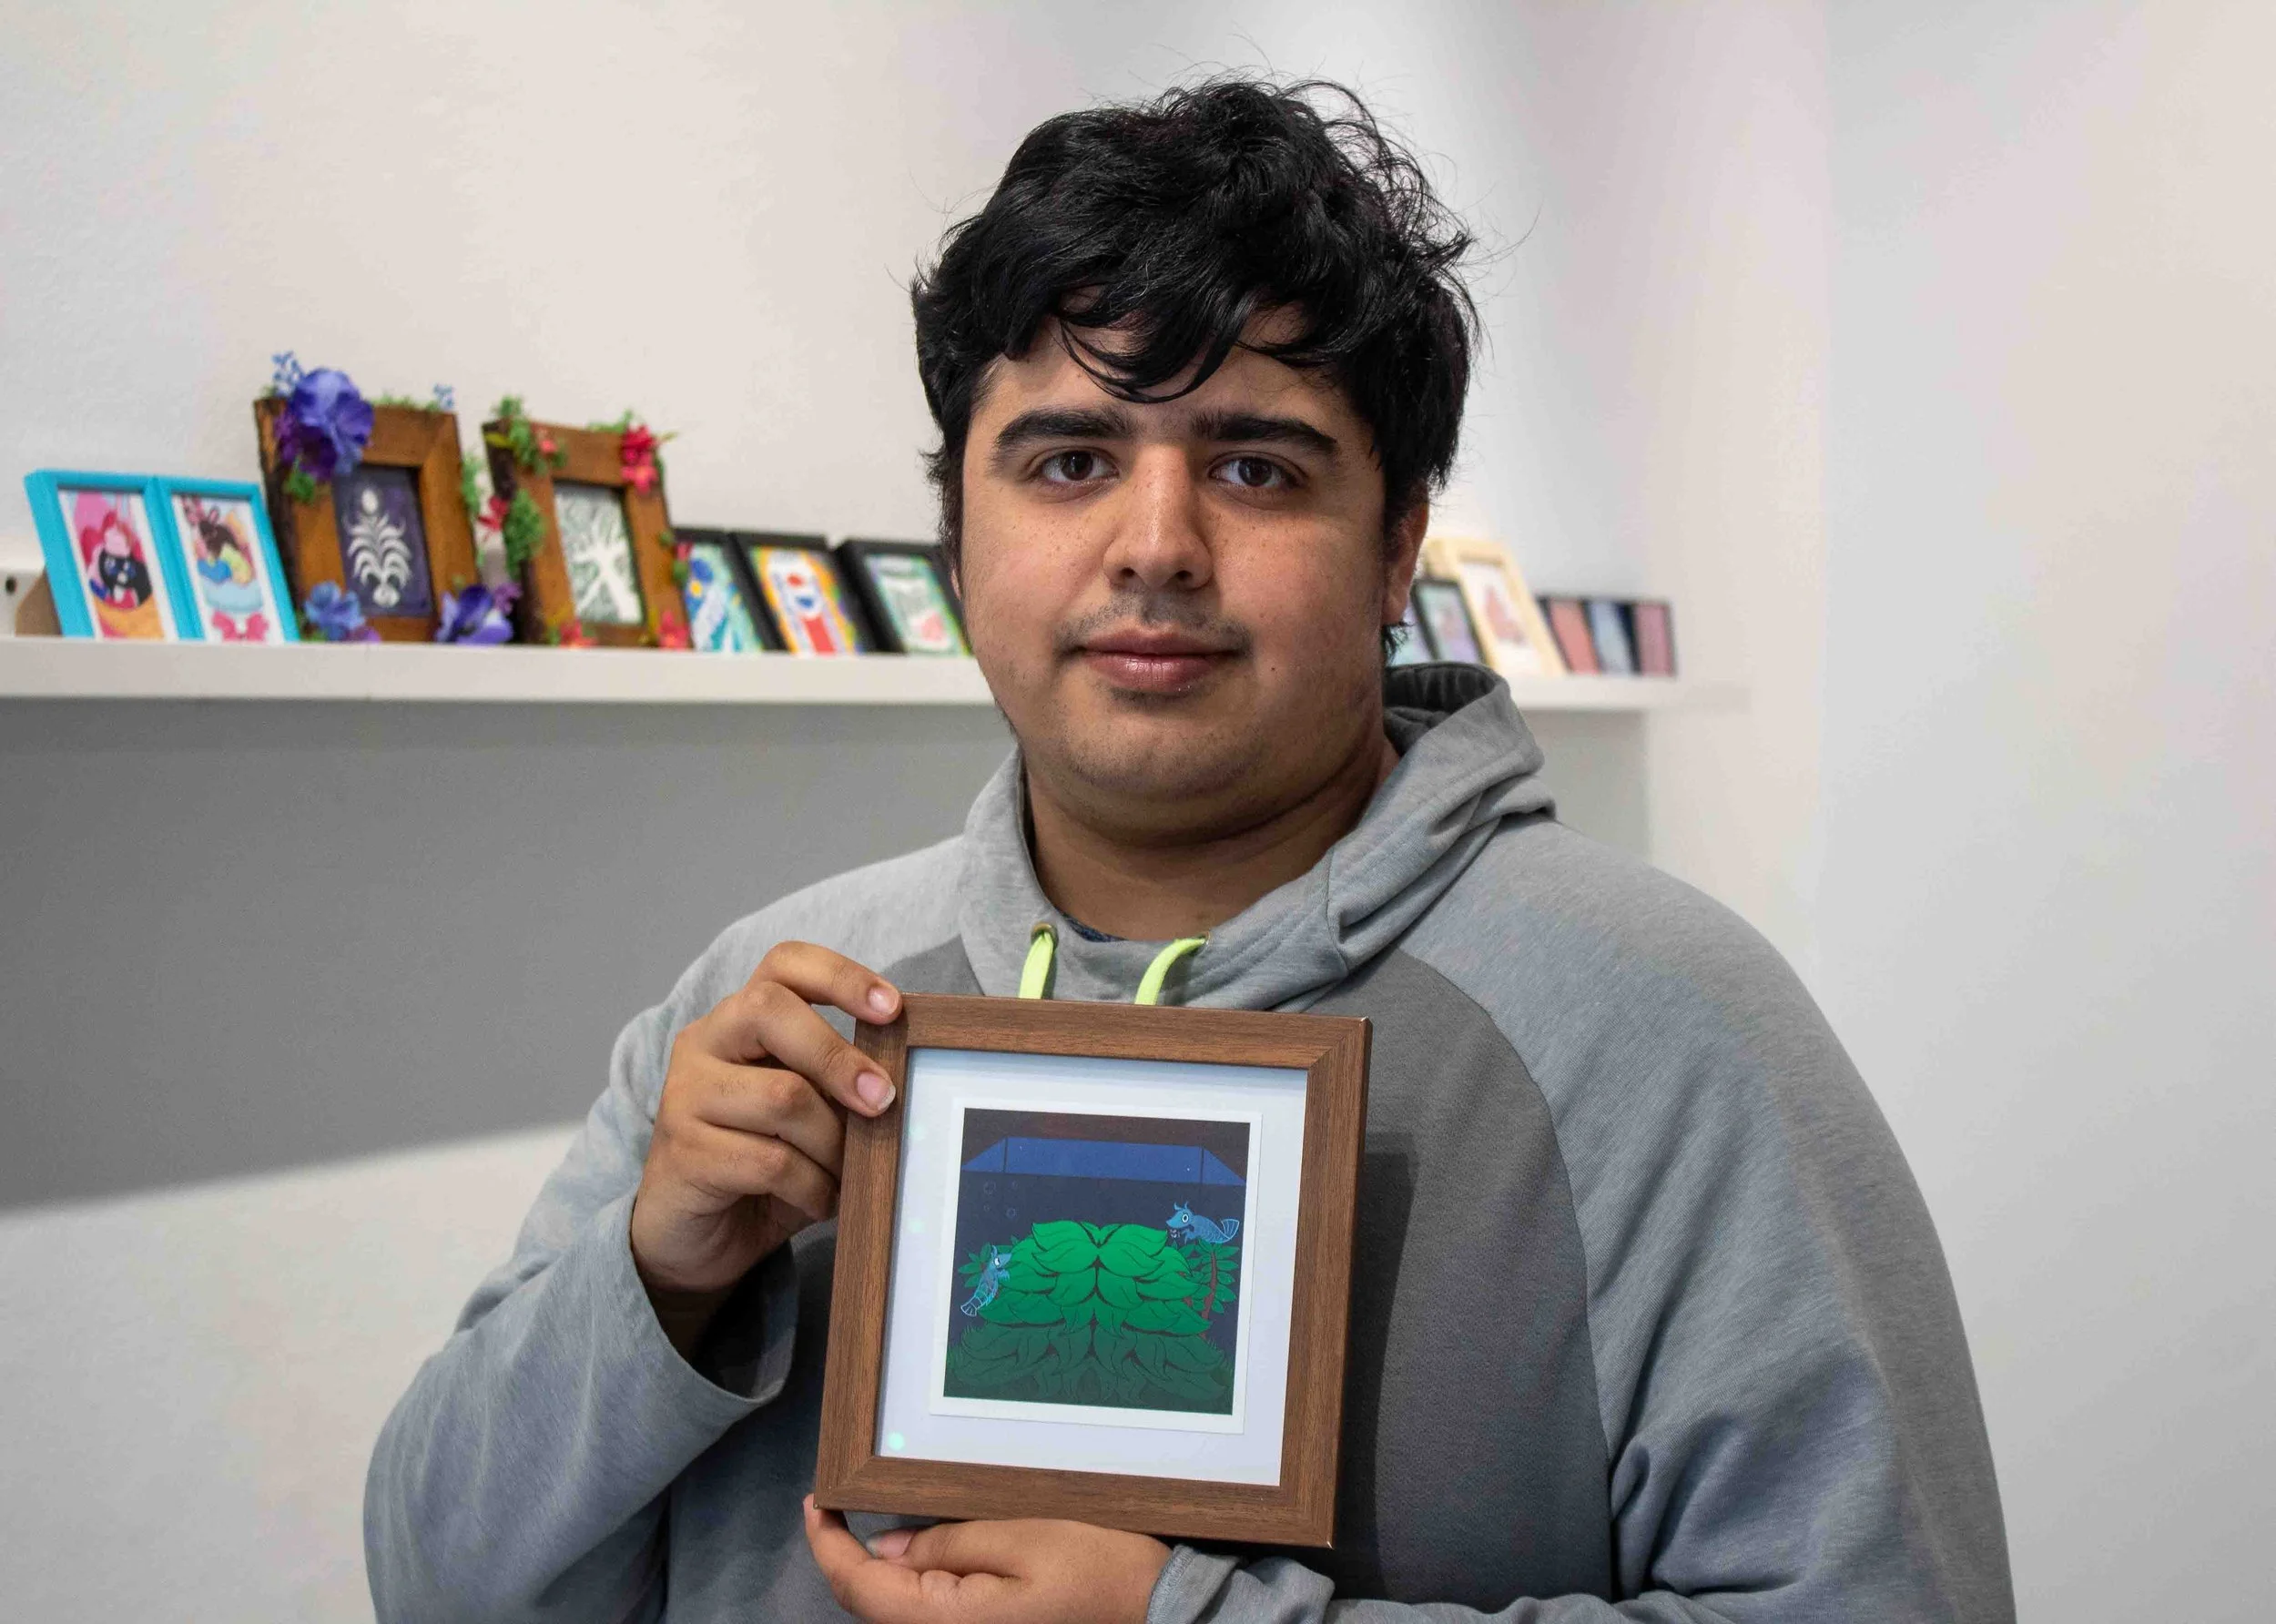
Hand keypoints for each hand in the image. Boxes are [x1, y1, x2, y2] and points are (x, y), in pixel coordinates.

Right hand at [630, 942, 900, 1352]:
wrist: (690, 1238)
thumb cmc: (761, 1165)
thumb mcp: (809, 1116)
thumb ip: (840, 1088)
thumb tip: (903, 1079)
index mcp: (740, 1020)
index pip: (783, 964)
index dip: (841, 976)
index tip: (893, 1007)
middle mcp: (704, 1042)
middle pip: (771, 1010)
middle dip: (838, 1056)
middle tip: (883, 1099)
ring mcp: (684, 1095)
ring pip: (781, 1096)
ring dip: (833, 1142)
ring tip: (848, 1173)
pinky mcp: (683, 1153)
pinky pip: (770, 1161)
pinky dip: (813, 1186)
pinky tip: (821, 1201)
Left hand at [804, 1498, 1169, 1623]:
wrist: (1151, 1606)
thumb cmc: (1094, 1568)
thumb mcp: (1018, 1535)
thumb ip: (944, 1543)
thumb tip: (884, 1548)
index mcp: (943, 1620)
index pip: (856, 1584)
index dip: (827, 1542)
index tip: (816, 1500)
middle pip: (869, 1599)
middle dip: (847, 1551)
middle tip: (840, 1498)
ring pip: (894, 1606)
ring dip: (876, 1567)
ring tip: (871, 1515)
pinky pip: (925, 1609)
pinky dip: (907, 1579)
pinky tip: (915, 1547)